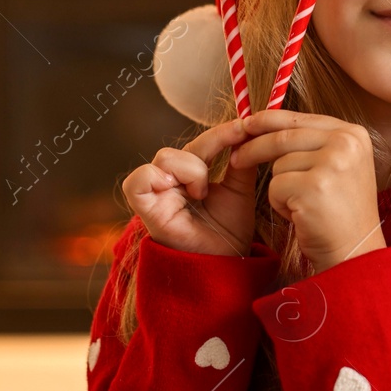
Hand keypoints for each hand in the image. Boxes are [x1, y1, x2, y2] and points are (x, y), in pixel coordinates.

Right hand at [122, 120, 257, 256]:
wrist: (226, 263)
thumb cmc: (229, 231)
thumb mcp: (240, 189)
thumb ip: (242, 161)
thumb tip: (252, 130)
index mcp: (189, 177)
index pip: (201, 143)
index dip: (222, 133)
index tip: (246, 127)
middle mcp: (169, 183)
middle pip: (182, 146)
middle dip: (210, 147)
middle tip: (233, 163)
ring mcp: (155, 194)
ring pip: (165, 158)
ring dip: (192, 170)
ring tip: (202, 194)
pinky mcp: (144, 209)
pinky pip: (138, 180)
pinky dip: (159, 178)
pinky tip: (185, 194)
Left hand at [227, 110, 384, 273]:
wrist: (354, 252)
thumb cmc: (339, 213)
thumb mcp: (336, 167)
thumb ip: (312, 143)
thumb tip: (265, 122)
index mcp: (353, 134)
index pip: (301, 118)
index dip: (269, 121)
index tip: (247, 124)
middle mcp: (346, 143)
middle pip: (283, 137)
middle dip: (254, 148)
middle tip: (235, 159)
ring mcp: (332, 163)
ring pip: (278, 164)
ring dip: (280, 187)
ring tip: (303, 205)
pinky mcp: (315, 186)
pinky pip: (275, 186)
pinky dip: (280, 204)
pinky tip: (301, 215)